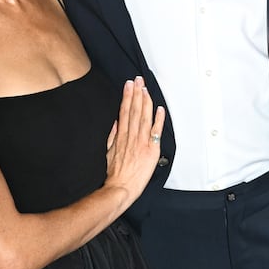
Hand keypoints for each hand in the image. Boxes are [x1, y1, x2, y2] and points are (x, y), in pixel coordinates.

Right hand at [104, 78, 165, 204]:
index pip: (124, 112)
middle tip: (138, 79)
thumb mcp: (108, 152)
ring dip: (145, 102)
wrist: (120, 188)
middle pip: (134, 111)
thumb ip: (113, 136)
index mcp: (121, 137)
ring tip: (145, 88)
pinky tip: (159, 108)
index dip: (127, 97)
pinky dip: (158, 120)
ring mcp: (141, 143)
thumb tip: (116, 122)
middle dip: (136, 93)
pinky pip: (156, 132)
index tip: (129, 85)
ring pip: (144, 118)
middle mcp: (131, 137)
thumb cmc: (114, 174)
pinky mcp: (151, 150)